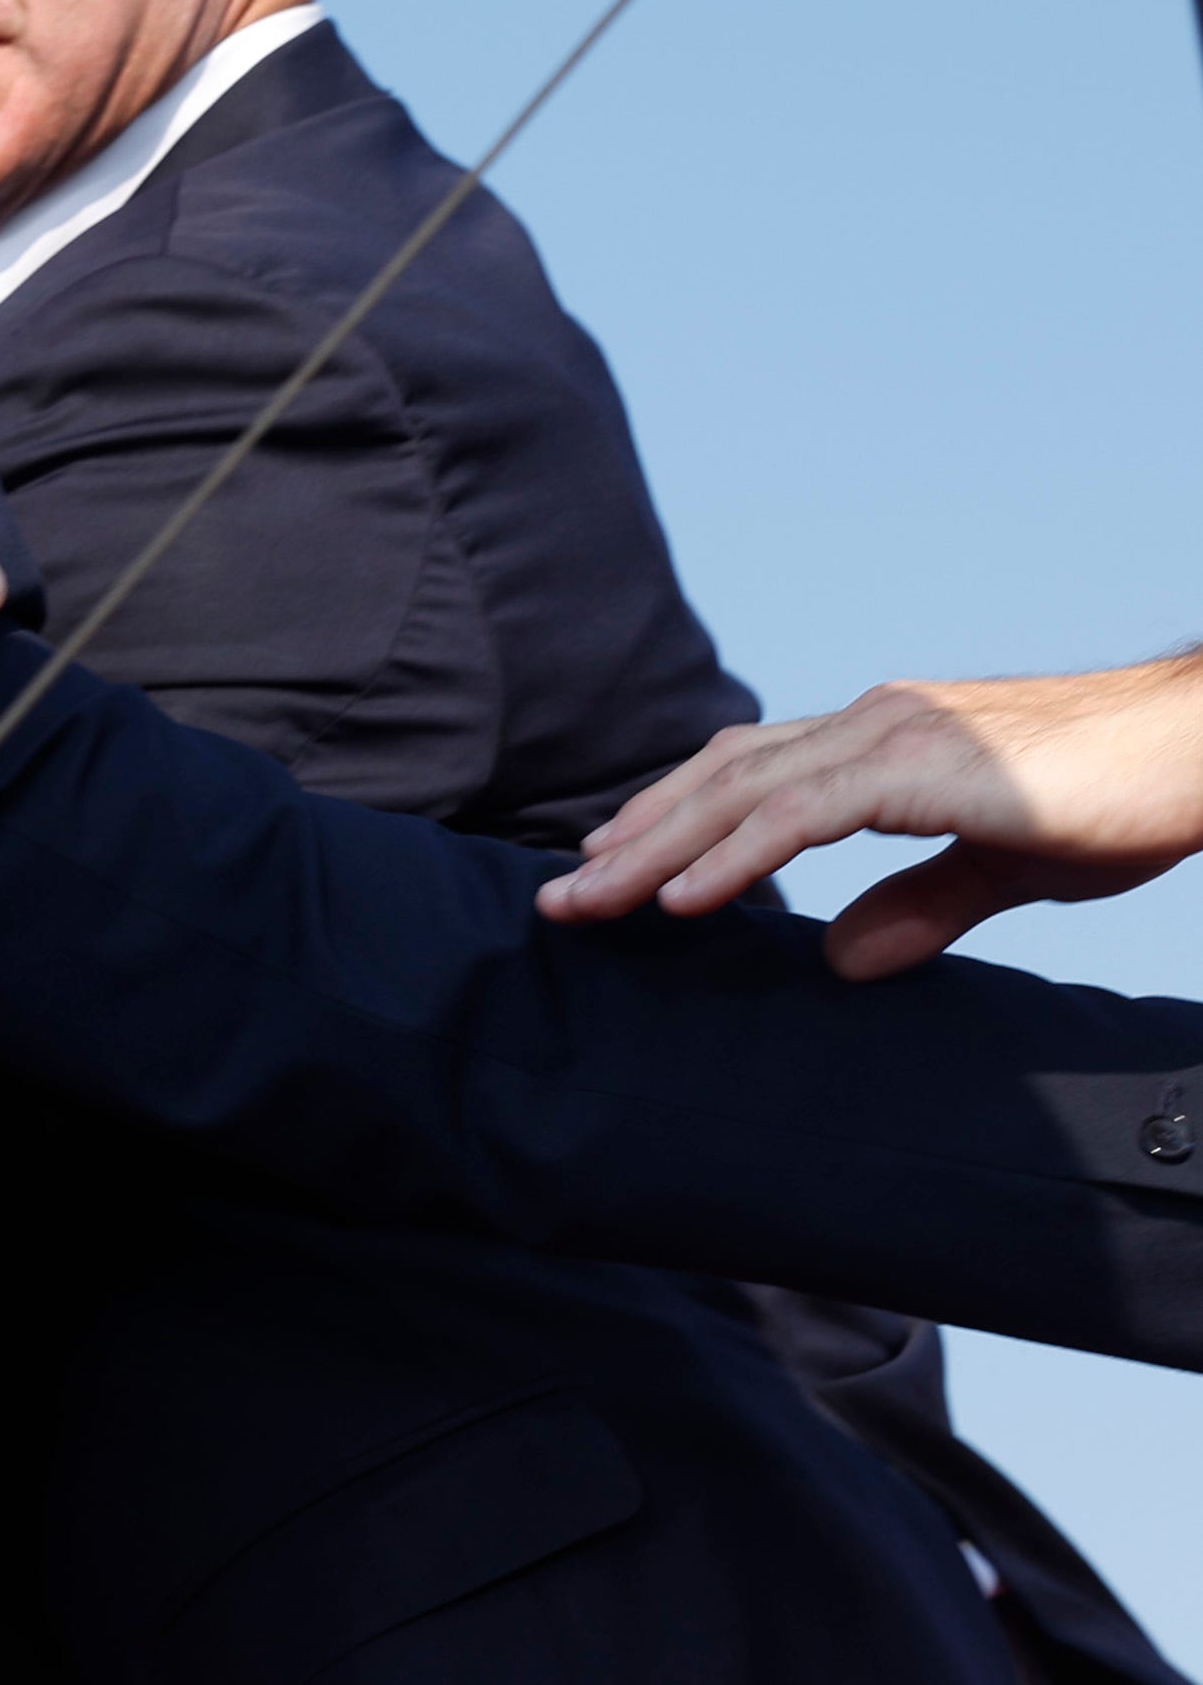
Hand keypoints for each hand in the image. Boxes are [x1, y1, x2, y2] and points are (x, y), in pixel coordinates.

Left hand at [538, 651, 1202, 976]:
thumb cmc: (1122, 798)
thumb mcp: (1004, 867)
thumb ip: (920, 901)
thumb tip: (840, 960)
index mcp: (884, 739)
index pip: (747, 772)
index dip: (672, 819)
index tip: (608, 871)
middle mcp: (874, 723)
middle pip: (720, 778)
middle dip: (635, 839)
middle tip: (562, 897)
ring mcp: (898, 737)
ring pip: (741, 792)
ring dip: (657, 852)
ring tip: (591, 904)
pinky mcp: (928, 768)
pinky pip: (802, 815)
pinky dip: (733, 858)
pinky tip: (683, 901)